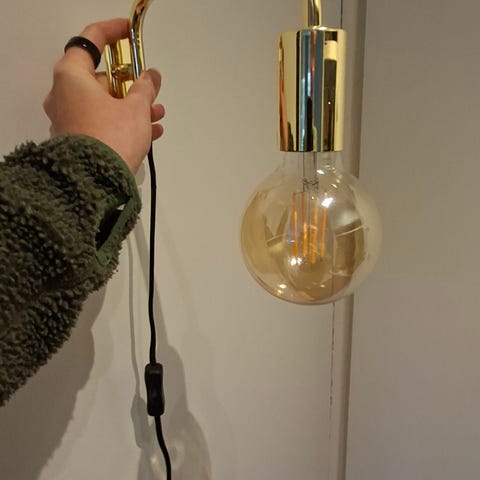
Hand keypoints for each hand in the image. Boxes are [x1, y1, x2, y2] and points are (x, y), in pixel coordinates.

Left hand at [43, 18, 164, 172]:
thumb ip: (145, 87)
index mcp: (72, 77)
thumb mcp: (136, 108)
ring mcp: (68, 120)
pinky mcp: (77, 140)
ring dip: (133, 107)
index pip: (89, 41)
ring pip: (105, 104)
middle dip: (131, 85)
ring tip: (158, 115)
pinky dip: (124, 124)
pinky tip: (149, 132)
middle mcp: (64, 96)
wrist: (96, 182)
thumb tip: (151, 76)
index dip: (111, 32)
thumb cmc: (112, 137)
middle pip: (101, 79)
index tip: (128, 31)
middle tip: (152, 90)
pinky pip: (103, 124)